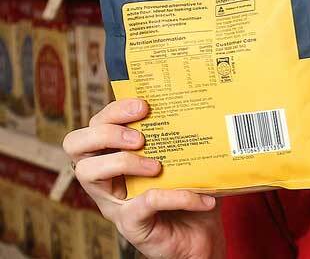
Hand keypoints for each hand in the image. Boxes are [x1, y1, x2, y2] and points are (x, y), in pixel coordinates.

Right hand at [63, 99, 225, 258]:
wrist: (200, 236)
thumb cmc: (189, 192)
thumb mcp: (183, 159)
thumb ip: (182, 136)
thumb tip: (202, 106)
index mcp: (115, 155)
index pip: (95, 123)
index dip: (113, 111)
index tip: (143, 105)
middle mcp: (105, 178)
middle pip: (76, 145)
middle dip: (106, 133)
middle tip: (140, 138)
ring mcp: (113, 202)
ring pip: (89, 173)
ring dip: (124, 162)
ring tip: (157, 166)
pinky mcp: (130, 225)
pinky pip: (143, 204)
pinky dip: (175, 196)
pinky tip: (201, 198)